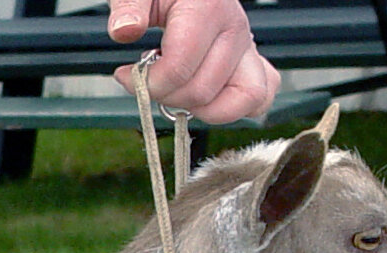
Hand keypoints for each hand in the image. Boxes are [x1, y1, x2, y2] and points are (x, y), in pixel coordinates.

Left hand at [109, 0, 280, 122]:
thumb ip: (128, 8)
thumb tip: (125, 30)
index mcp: (208, 8)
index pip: (179, 70)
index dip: (147, 83)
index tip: (126, 75)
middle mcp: (234, 28)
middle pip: (202, 92)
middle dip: (166, 96)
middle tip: (148, 80)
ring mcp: (247, 47)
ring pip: (241, 101)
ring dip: (200, 108)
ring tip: (177, 90)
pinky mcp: (251, 61)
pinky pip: (261, 96)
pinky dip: (235, 107)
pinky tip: (204, 100)